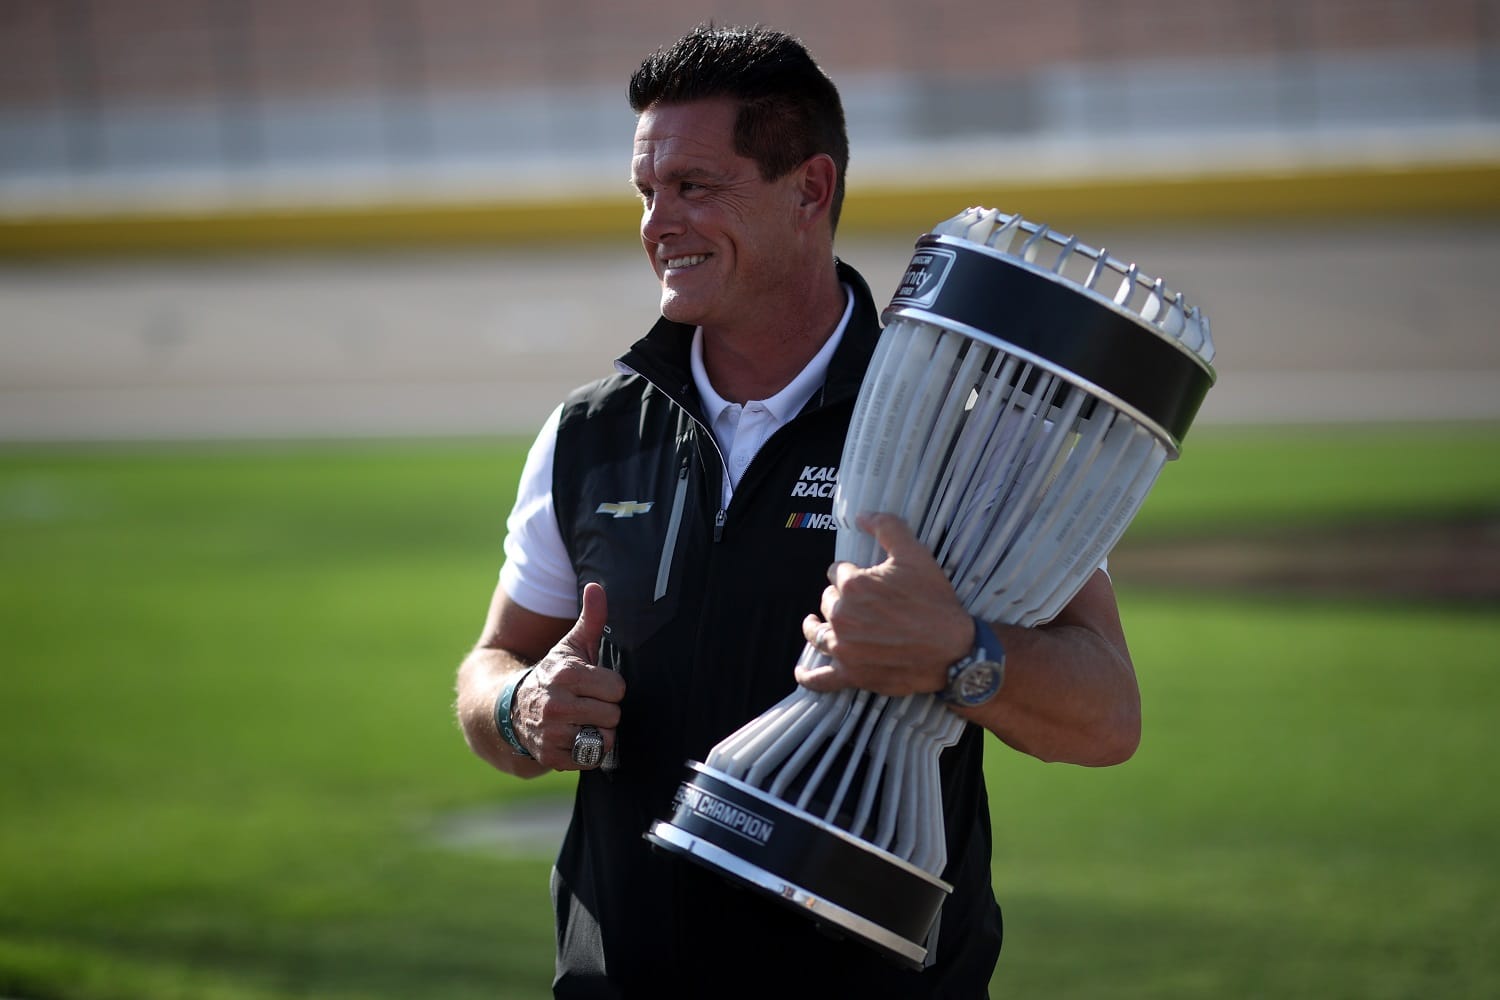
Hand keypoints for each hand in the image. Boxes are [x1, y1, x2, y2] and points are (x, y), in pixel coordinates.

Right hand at [512, 582, 624, 769]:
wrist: (512, 709)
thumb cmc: (553, 675)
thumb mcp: (570, 646)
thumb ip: (590, 618)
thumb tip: (596, 587)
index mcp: (566, 674)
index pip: (617, 688)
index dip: (610, 687)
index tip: (594, 686)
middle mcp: (557, 704)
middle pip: (614, 714)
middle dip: (606, 710)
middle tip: (588, 705)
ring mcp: (553, 733)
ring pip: (606, 738)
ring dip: (599, 732)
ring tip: (583, 721)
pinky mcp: (552, 757)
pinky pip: (591, 758)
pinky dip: (587, 751)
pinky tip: (574, 737)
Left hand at [795, 512, 972, 695]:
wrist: (953, 649)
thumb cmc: (934, 602)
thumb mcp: (916, 555)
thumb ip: (887, 527)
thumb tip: (861, 516)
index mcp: (853, 586)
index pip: (837, 573)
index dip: (849, 574)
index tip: (864, 580)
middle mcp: (842, 616)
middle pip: (828, 602)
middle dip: (839, 599)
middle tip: (860, 603)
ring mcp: (844, 648)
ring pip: (818, 633)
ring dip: (816, 626)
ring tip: (815, 623)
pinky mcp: (851, 674)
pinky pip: (821, 678)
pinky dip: (809, 675)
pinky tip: (802, 671)